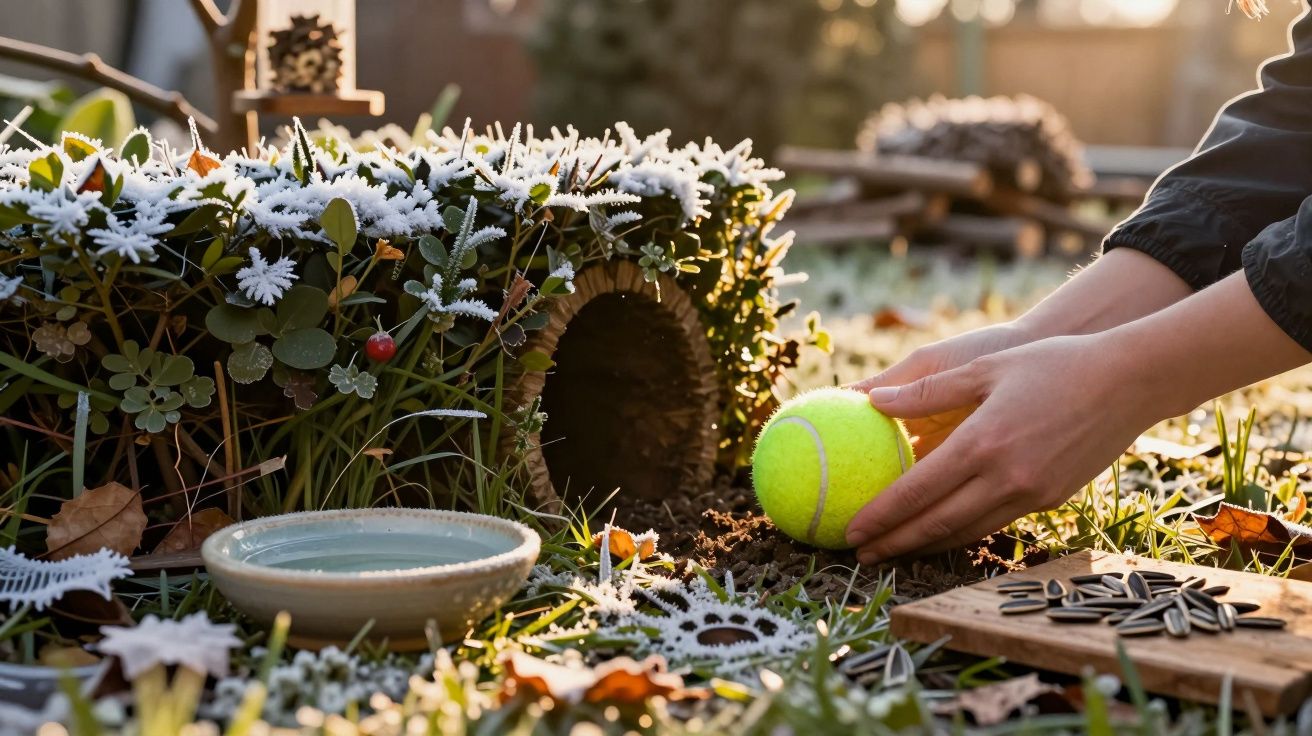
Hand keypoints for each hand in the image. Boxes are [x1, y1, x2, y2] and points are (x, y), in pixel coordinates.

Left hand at [845, 333, 1159, 562]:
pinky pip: (994, 522)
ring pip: (967, 530)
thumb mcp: (984, 368)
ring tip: (892, 551)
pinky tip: (940, 532)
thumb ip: (926, 391)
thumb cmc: (1052, 364)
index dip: (881, 515)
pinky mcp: (1050, 498)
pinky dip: (961, 532)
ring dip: (926, 545)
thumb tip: (870, 399)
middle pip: (938, 523)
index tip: (851, 530)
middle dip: (895, 543)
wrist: (1128, 382)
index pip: (918, 491)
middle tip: (859, 554)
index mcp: (983, 441)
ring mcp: (1031, 492)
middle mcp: (1006, 475)